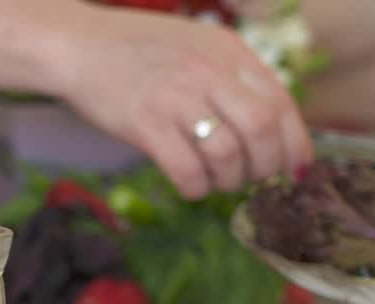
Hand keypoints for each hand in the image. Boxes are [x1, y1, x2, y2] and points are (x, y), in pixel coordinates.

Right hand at [56, 6, 312, 197]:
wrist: (79, 44)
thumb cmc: (140, 52)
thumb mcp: (199, 48)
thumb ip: (234, 79)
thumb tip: (271, 134)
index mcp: (229, 52)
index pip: (281, 103)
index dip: (295, 145)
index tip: (294, 171)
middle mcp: (208, 70)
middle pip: (261, 130)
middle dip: (264, 167)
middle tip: (250, 179)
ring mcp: (177, 95)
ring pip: (227, 154)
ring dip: (228, 180)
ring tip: (216, 181)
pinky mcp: (146, 122)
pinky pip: (187, 169)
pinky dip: (196, 188)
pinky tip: (190, 186)